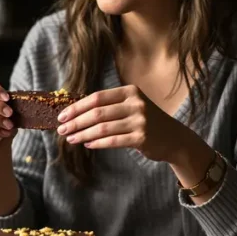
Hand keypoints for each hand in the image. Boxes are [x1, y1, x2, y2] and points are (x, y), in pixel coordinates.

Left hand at [56, 84, 183, 161]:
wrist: (175, 138)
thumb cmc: (146, 121)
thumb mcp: (131, 106)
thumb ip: (109, 106)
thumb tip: (76, 112)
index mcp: (130, 91)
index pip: (97, 98)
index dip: (77, 107)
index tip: (62, 116)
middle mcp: (136, 103)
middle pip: (97, 113)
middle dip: (76, 122)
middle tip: (61, 130)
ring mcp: (140, 121)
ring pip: (102, 128)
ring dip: (83, 134)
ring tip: (71, 139)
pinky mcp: (142, 138)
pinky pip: (112, 141)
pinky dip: (97, 143)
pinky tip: (87, 144)